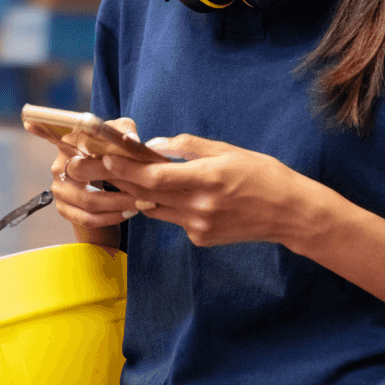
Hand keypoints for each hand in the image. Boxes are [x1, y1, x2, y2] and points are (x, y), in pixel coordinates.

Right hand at [25, 117, 141, 243]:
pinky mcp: (64, 210)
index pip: (52, 135)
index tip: (29, 121)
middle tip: (140, 186)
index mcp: (68, 145)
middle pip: (82, 174)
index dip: (41, 129)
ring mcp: (59, 190)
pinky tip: (128, 212)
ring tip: (140, 203)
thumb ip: (124, 130)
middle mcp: (58, 167)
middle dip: (115, 181)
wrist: (110, 195)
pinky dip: (111, 217)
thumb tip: (130, 138)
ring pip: (88, 201)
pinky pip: (87, 218)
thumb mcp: (120, 140)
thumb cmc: (114, 160)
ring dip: (118, 204)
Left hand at [68, 132, 343, 250]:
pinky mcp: (201, 239)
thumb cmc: (263, 175)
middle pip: (146, 194)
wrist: (290, 214)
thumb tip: (155, 145)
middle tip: (94, 167)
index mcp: (206, 180)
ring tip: (124, 177)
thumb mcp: (228, 150)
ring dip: (140, 193)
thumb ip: (189, 148)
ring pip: (155, 208)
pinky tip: (177, 195)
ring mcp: (198, 227)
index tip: (104, 157)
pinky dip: (168, 205)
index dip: (124, 169)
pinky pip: (173, 219)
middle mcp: (198, 207)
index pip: (154, 177)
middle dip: (118, 180)